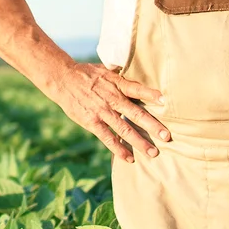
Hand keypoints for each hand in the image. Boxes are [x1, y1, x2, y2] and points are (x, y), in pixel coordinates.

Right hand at [46, 63, 170, 161]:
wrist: (62, 79)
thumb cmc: (86, 73)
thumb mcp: (105, 69)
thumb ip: (121, 75)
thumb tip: (138, 71)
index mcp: (116, 84)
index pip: (136, 88)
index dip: (151, 94)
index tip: (165, 101)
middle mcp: (112, 99)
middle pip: (135, 114)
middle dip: (152, 126)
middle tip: (167, 137)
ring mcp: (102, 112)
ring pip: (124, 129)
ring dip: (139, 142)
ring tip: (153, 153)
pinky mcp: (92, 122)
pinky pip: (107, 138)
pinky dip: (118, 149)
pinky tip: (129, 158)